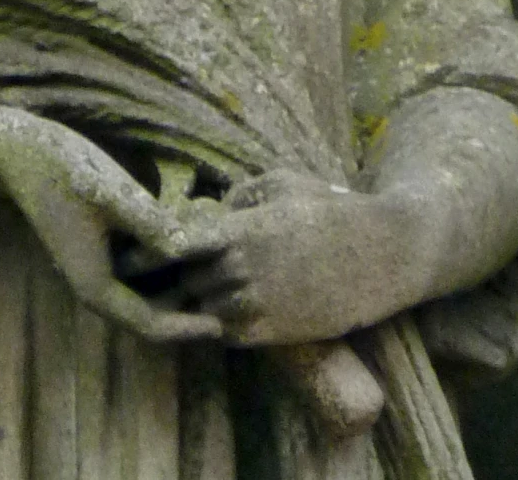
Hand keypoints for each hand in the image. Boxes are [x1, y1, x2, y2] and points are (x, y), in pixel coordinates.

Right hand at [0, 108, 224, 348]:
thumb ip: (149, 223)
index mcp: (96, 286)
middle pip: (150, 313)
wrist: (27, 153)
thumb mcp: (111, 195)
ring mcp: (98, 266)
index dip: (186, 329)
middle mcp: (98, 284)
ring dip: (178, 285)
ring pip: (147, 291)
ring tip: (216, 271)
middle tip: (228, 299)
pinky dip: (166, 262)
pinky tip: (191, 239)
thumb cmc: (65, 173)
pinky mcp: (101, 245)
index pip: (149, 325)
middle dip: (187, 309)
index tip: (221, 326)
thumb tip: (185, 250)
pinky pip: (140, 268)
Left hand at [123, 169, 428, 346]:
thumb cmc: (330, 210)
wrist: (378, 255)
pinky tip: (231, 306)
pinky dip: (223, 322)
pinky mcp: (274, 333)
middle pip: (190, 278)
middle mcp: (243, 270)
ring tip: (200, 289)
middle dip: (183, 273)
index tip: (139, 252)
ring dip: (203, 299)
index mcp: (242, 230)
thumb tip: (214, 209)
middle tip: (173, 271)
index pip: (179, 245)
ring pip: (207, 307)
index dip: (156, 250)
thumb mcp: (284, 183)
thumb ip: (242, 194)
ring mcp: (257, 305)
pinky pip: (229, 333)